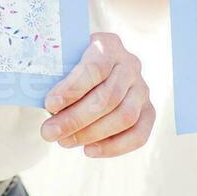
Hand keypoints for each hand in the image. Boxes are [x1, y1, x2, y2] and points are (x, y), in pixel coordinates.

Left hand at [40, 32, 154, 157]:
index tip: (49, 105)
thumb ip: (55, 76)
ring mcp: (142, 88)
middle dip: (75, 119)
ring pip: (123, 117)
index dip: (72, 89)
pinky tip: (88, 151)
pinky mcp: (148, 111)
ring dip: (91, 134)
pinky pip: (138, 134)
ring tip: (64, 141)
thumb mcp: (61, 61)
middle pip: (108, 97)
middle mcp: (130, 64)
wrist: (90, 69)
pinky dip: (114, 147)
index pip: (94, 68)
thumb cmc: (69, 66)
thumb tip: (49, 106)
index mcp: (108, 45)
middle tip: (49, 133)